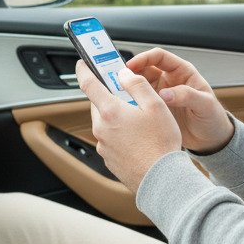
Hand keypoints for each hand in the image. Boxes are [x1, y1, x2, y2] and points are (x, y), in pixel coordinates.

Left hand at [76, 61, 183, 192]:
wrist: (161, 179)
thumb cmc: (160, 143)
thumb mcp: (155, 105)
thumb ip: (137, 85)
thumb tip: (123, 74)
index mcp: (110, 111)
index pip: (88, 84)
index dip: (84, 70)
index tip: (83, 64)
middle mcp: (101, 128)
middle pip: (98, 104)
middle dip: (110, 97)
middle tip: (128, 95)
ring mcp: (103, 145)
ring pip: (105, 123)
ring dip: (116, 117)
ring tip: (140, 122)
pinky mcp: (108, 159)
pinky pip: (110, 140)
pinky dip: (120, 135)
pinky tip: (138, 139)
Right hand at [127, 48, 234, 153]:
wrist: (211, 139)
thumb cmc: (213, 118)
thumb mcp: (204, 105)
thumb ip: (186, 96)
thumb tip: (165, 93)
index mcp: (183, 72)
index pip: (159, 57)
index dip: (144, 58)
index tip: (131, 66)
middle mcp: (170, 81)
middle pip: (145, 68)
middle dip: (132, 71)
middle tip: (119, 79)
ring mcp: (161, 94)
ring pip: (140, 84)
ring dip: (130, 86)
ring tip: (118, 92)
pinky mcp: (156, 109)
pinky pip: (140, 101)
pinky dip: (131, 102)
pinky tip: (125, 107)